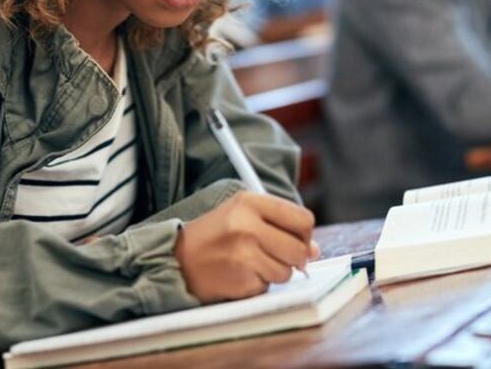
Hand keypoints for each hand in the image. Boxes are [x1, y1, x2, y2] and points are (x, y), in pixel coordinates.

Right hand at [174, 192, 318, 302]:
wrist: (175, 260)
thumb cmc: (214, 236)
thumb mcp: (242, 214)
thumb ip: (279, 224)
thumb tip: (314, 249)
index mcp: (250, 202)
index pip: (303, 219)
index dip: (305, 234)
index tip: (298, 240)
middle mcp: (247, 226)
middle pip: (299, 249)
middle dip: (295, 258)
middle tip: (278, 256)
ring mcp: (244, 254)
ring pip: (287, 272)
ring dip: (275, 272)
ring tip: (252, 263)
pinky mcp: (240, 280)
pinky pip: (268, 287)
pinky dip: (258, 284)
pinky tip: (240, 274)